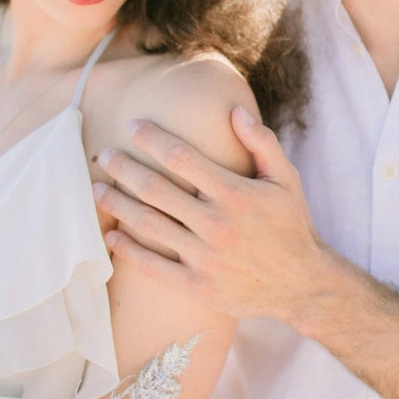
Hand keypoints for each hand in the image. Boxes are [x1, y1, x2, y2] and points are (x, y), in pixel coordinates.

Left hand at [92, 106, 329, 322]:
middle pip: (156, 190)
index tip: (132, 126)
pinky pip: (153, 266)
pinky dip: (128, 249)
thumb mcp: (286, 179)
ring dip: (117, 205)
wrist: (302, 285)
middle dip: (124, 168)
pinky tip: (111, 235)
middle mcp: (217, 225)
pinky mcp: (197, 287)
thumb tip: (233, 111)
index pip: (182, 157)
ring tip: (95, 190)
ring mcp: (205, 258)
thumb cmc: (291, 224)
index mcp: (236, 194)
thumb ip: (261, 142)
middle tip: (104, 155)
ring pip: (149, 225)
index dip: (153, 138)